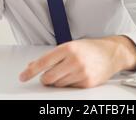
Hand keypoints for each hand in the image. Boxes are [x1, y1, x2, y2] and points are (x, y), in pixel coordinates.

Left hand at [19, 36, 135, 87]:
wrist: (111, 53)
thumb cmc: (90, 49)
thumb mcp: (70, 46)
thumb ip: (52, 56)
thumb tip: (33, 65)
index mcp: (68, 48)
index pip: (43, 62)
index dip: (31, 71)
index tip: (23, 76)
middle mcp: (74, 60)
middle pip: (48, 78)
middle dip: (45, 78)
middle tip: (49, 75)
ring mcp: (81, 72)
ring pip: (58, 85)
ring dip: (58, 81)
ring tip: (68, 71)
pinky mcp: (86, 83)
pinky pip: (69, 88)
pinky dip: (69, 83)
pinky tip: (76, 75)